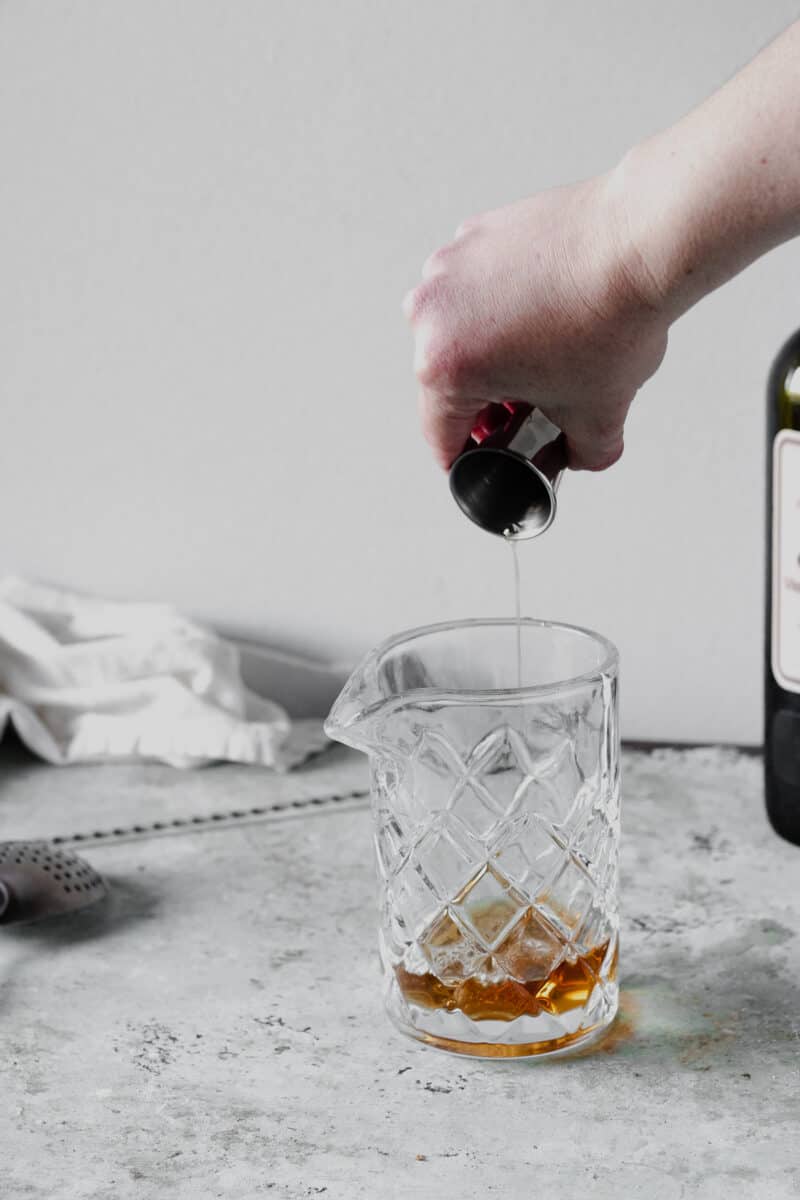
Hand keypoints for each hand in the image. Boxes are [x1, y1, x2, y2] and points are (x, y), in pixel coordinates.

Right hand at [403, 174, 669, 470]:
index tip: (485, 458)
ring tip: (544, 350)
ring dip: (491, 349)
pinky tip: (547, 308)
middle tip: (530, 404)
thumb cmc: (611, 315)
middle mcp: (433, 312)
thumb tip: (576, 452)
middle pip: (447, 382)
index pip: (442, 436)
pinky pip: (478, 286)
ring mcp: (450, 266)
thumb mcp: (598, 415)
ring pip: (460, 331)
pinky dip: (504, 303)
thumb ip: (582, 454)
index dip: (470, 460)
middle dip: (487, 400)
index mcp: (443, 366)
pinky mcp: (476, 234)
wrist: (642, 241)